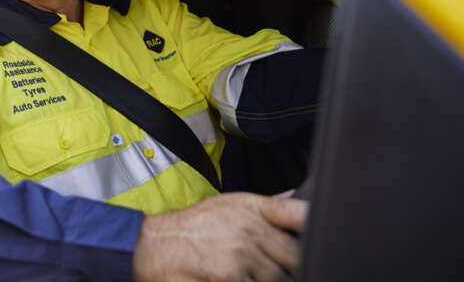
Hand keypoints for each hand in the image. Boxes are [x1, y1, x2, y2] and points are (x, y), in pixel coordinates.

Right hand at [131, 191, 307, 281]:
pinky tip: (236, 277)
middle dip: (291, 267)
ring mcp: (240, 251)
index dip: (314, 226)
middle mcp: (248, 225)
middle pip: (297, 255)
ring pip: (280, 277)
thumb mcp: (226, 206)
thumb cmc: (189, 229)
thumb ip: (264, 207)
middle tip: (269, 267)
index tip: (322, 235)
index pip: (299, 212)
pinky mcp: (230, 275)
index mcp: (251, 207)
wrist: (151, 245)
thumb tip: (295, 198)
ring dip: (269, 280)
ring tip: (247, 272)